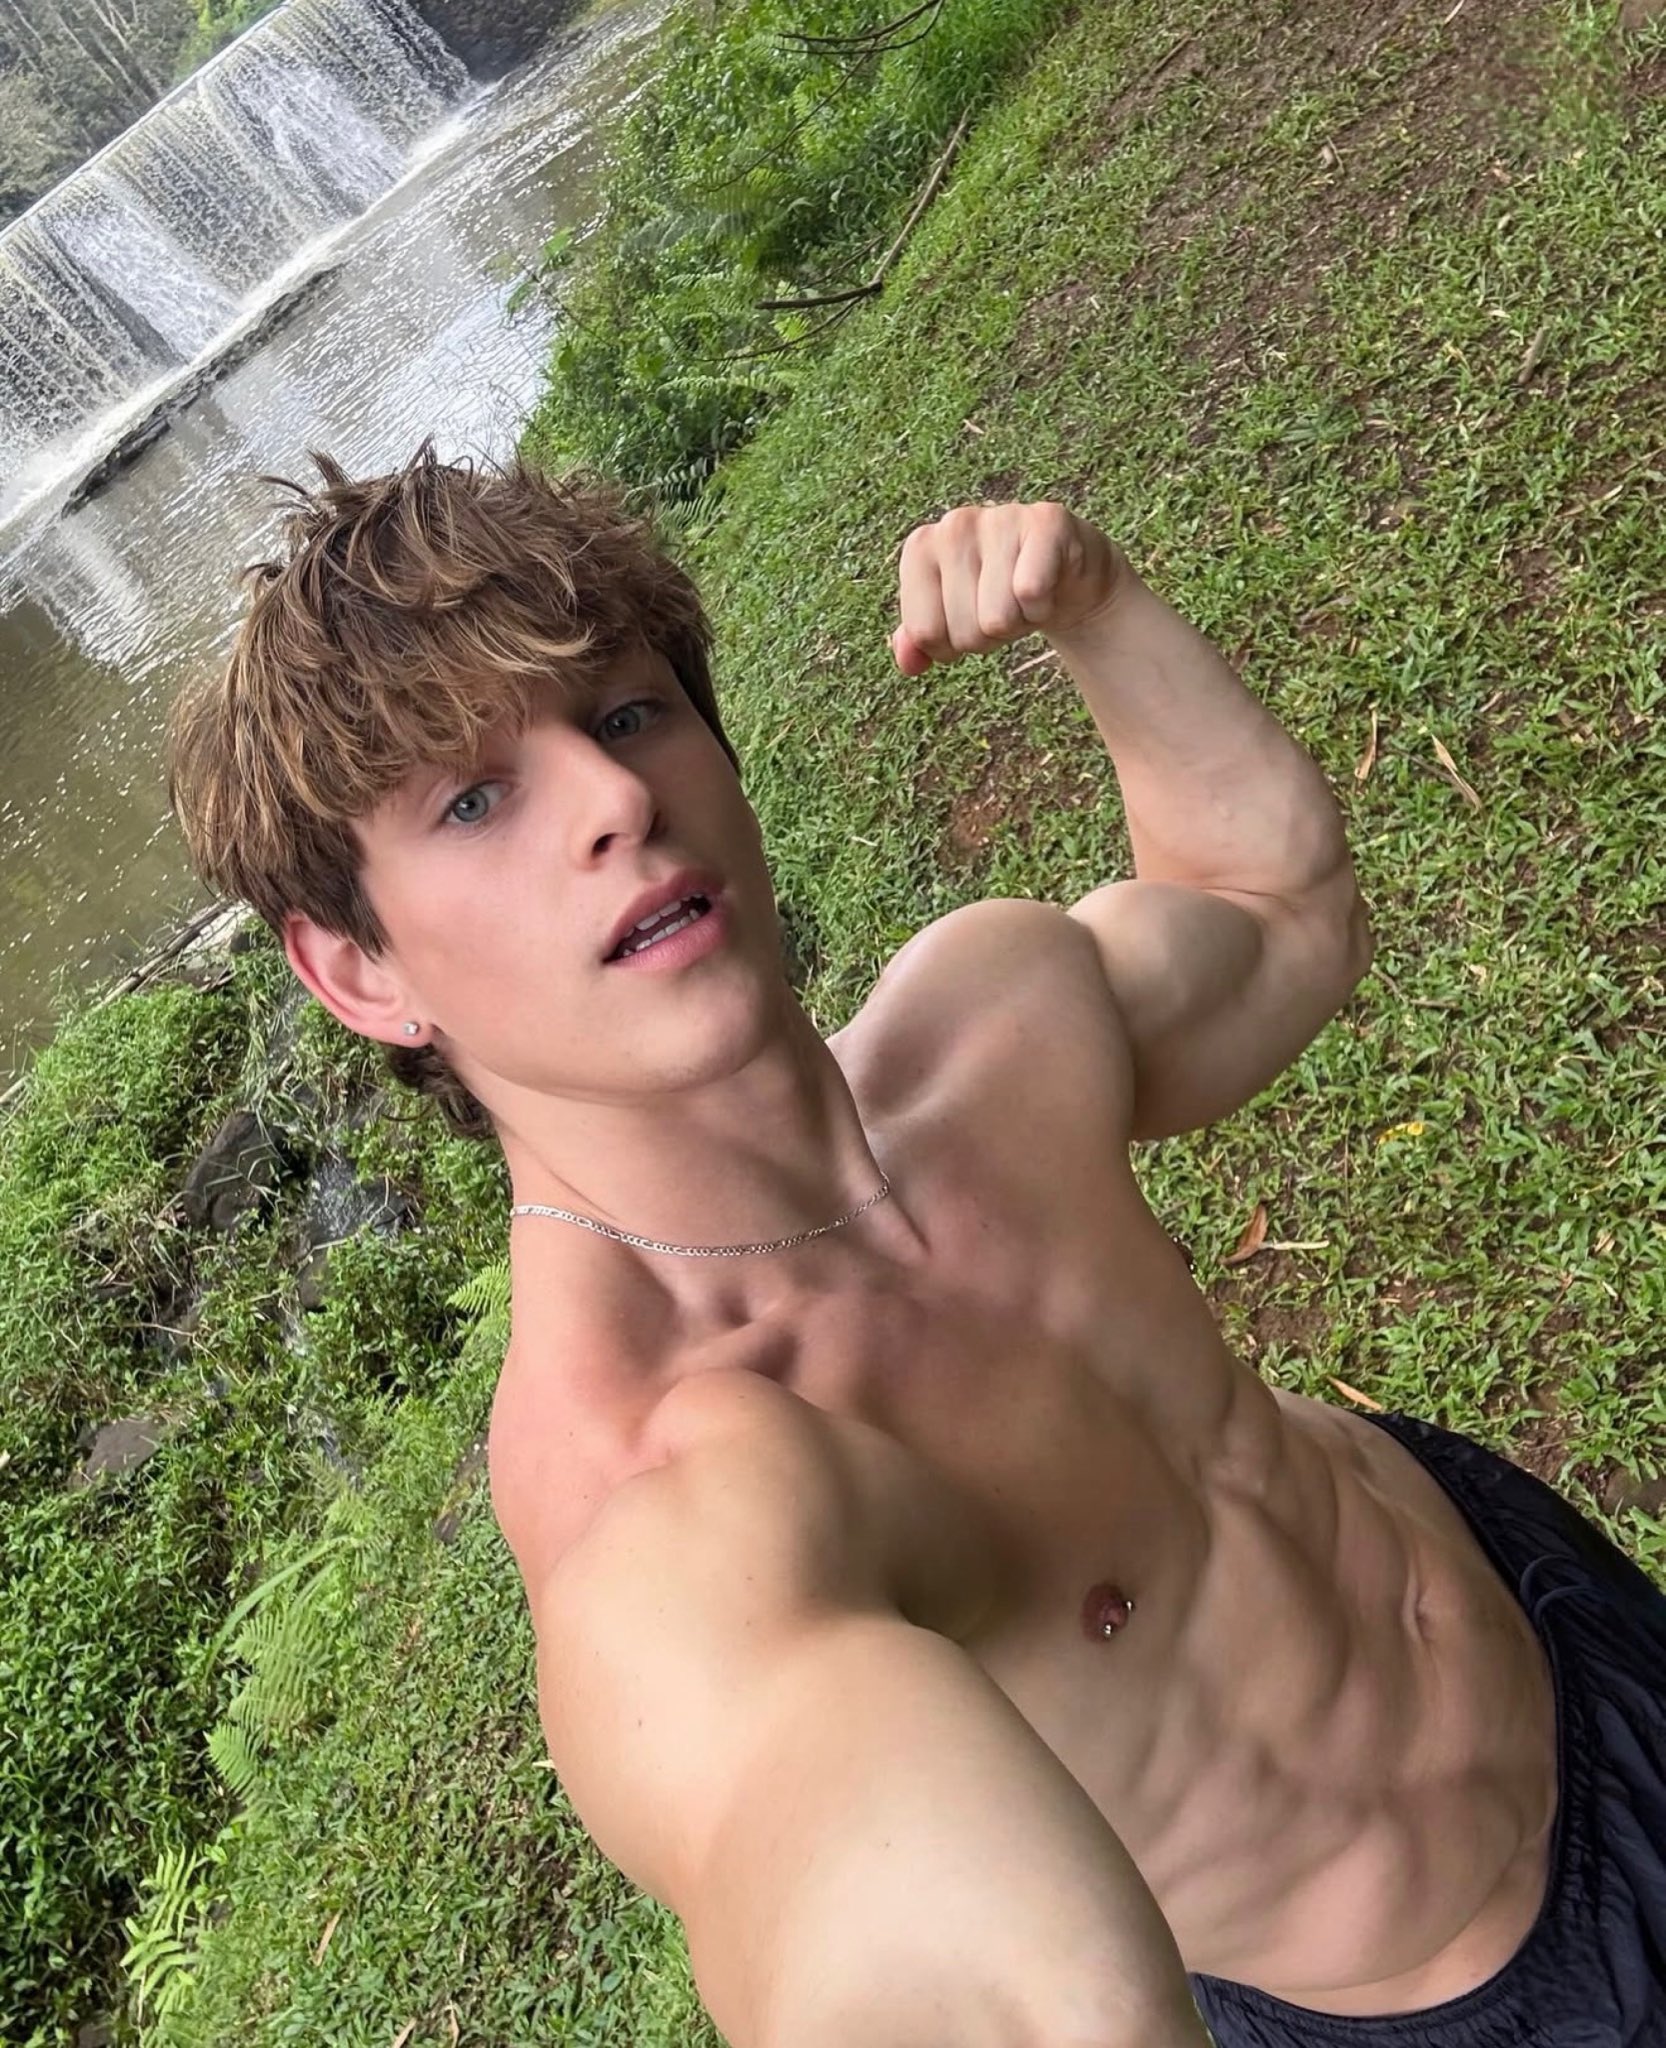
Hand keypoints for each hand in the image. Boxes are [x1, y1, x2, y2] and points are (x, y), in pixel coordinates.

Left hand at [890, 500, 1123, 675]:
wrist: (1066, 574)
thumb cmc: (999, 596)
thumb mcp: (952, 620)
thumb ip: (921, 641)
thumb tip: (908, 663)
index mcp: (920, 549)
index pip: (925, 634)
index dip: (952, 646)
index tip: (969, 619)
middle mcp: (953, 525)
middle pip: (965, 632)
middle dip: (989, 636)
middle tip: (1005, 606)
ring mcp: (998, 517)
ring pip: (997, 619)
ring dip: (1020, 623)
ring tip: (1026, 597)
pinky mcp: (1045, 520)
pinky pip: (1030, 592)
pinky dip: (1043, 607)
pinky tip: (1049, 587)